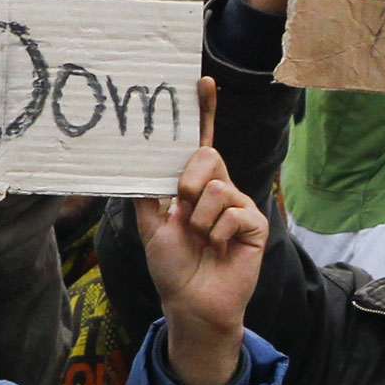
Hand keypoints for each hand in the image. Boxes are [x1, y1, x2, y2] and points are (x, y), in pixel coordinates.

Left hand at [135, 85, 266, 384]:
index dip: (204, 113)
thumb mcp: (149, 225)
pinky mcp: (255, 224)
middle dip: (189, 181)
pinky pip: (233, 212)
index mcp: (194, 184)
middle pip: (208, 156)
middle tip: (182, 208)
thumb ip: (145, 193)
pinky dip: (218, 232)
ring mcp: (239, 205)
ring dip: (199, 218)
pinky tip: (219, 247)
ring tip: (200, 238)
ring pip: (218, 187)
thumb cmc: (172, 266)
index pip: (201, 142)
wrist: (191, 303)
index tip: (203, 82)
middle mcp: (219, 188)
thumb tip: (129, 161)